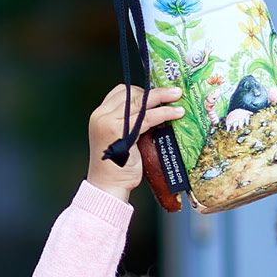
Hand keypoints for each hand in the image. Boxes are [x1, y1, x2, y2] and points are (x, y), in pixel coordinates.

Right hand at [85, 84, 182, 198]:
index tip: (157, 95)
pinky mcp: (121, 132)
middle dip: (155, 92)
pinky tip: (176, 113)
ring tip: (178, 96)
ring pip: (141, 103)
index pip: (120, 92)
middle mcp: (101, 115)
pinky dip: (164, 113)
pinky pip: (147, 117)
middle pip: (131, 93)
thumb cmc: (117, 166)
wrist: (108, 185)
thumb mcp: (119, 138)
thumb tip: (153, 110)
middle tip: (174, 92)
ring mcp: (109, 122)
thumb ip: (129, 122)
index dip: (140, 90)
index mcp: (98, 115)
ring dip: (162, 97)